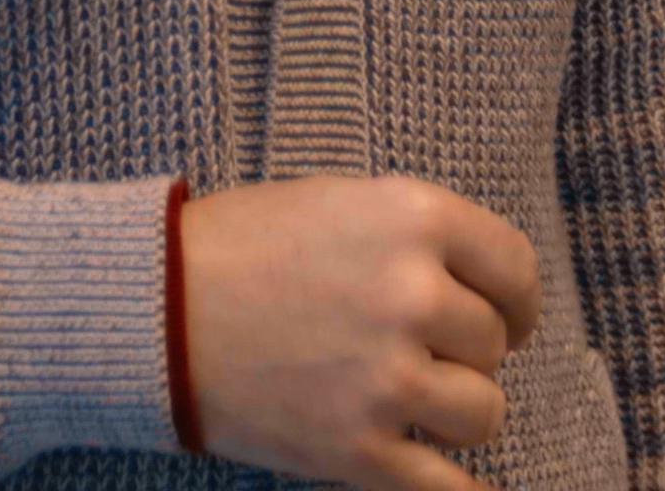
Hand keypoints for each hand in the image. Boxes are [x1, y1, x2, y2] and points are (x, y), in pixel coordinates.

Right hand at [175, 175, 538, 490]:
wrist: (149, 311)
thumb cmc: (237, 248)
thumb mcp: (337, 203)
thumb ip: (415, 238)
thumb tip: (483, 294)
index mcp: (412, 218)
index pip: (515, 270)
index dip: (515, 302)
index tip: (505, 320)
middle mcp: (411, 294)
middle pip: (493, 345)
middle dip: (462, 352)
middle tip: (410, 350)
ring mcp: (386, 378)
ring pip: (483, 414)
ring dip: (455, 413)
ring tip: (405, 400)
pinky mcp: (357, 450)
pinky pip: (447, 489)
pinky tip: (458, 484)